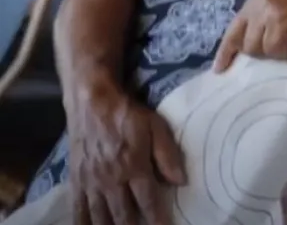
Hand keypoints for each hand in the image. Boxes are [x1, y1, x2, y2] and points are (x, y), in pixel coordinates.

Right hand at [66, 82, 185, 224]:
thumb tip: (181, 181)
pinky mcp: (76, 180)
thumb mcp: (156, 127)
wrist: (92, 103)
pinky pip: (78, 209)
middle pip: (123, 214)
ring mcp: (91, 182)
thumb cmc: (128, 115)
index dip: (157, 219)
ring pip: (100, 217)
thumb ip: (168, 154)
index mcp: (133, 166)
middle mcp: (111, 179)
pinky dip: (83, 223)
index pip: (148, 200)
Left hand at [213, 0, 286, 71]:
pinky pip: (275, 50)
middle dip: (260, 51)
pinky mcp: (282, 22)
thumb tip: (249, 45)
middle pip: (244, 42)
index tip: (219, 69)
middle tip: (280, 48)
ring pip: (258, 48)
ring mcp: (269, 11)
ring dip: (276, 51)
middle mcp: (259, 1)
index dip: (226, 50)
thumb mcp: (284, 5)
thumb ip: (264, 18)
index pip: (234, 27)